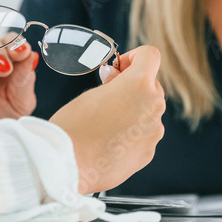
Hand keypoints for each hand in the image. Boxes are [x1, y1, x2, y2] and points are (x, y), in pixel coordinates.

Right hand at [50, 45, 165, 194]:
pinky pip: (143, 135)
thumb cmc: (73, 127)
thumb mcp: (90, 93)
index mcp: (139, 85)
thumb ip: (113, 84)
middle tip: (106, 95)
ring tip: (104, 123)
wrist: (67, 166)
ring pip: (147, 112)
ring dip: (132, 111)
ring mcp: (153, 132)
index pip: (150, 56)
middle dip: (132, 87)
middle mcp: (153, 107)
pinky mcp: (148, 152)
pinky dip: (130, 134)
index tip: (118, 70)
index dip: (133, 58)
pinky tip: (108, 141)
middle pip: (150, 86)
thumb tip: (119, 80)